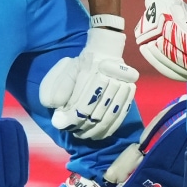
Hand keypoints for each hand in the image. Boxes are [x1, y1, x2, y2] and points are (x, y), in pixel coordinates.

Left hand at [39, 19, 139, 140]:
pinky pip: (121, 114)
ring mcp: (122, 86)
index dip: (71, 118)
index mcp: (91, 73)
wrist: (106, 51)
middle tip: (73, 132)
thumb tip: (56, 106)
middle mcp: (109, 79)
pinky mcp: (130, 92)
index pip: (82, 104)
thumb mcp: (68, 69)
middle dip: (82, 126)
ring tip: (84, 135)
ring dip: (95, 130)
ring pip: (109, 116)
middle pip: (96, 112)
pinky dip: (110, 128)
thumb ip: (61, 87)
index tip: (62, 124)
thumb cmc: (84, 62)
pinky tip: (100, 134)